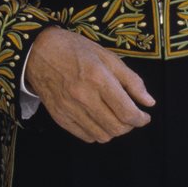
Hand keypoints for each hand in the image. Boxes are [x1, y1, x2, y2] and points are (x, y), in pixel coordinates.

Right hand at [26, 27, 154, 142]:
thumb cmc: (75, 50)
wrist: (38, 51)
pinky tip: (98, 119)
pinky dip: (97, 132)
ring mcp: (70, 109)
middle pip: (116, 128)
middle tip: (131, 116)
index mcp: (98, 78)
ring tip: (115, 117)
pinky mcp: (60, 117)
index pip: (127, 112)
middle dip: (130, 126)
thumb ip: (131, 80)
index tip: (145, 116)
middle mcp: (84, 97)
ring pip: (102, 136)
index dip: (141, 119)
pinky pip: (85, 136)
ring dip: (114, 131)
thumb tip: (149, 102)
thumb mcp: (106, 56)